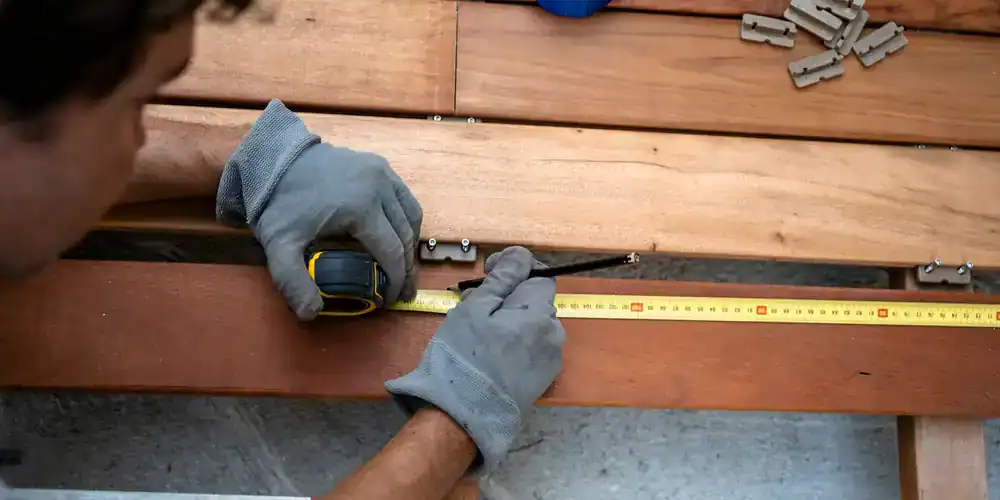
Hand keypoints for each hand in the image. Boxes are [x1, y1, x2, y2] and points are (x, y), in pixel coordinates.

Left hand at [217, 100, 421, 319]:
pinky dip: (406, 219)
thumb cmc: (278, 203)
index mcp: (362, 207)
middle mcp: (380, 187)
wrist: (272, 159)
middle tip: (403, 291)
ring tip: (403, 265)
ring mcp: (382, 172)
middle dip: (407, 267)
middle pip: (405, 235)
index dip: (396, 280)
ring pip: (411, 214)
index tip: (392, 300)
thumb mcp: (280, 245)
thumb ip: (293, 281)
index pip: (392, 251)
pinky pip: (404, 196)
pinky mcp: (379, 164)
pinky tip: (397, 234)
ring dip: (410, 243)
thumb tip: (311, 313)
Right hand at [385, 246, 565, 473]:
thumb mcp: (476, 308)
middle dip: (509, 296)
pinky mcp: (541, 380)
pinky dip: (514, 342)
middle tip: (475, 304)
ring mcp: (550, 360)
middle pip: (535, 301)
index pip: (540, 274)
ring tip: (478, 331)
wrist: (464, 416)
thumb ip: (502, 279)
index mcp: (540, 314)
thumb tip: (519, 257)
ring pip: (532, 325)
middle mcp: (554, 335)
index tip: (489, 272)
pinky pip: (531, 348)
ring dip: (510, 319)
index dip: (515, 267)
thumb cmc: (464, 358)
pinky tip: (489, 353)